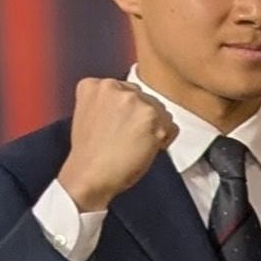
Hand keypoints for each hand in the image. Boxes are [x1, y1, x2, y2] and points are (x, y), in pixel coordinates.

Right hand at [55, 78, 175, 210]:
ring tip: (136, 144)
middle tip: (131, 138)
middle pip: (145, 98)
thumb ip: (107, 103)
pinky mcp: (150, 116)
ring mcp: (132, 100)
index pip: (125, 91)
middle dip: (143, 118)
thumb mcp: (89, 115)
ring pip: (160, 111)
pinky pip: (171, 127)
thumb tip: (129, 106)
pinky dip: (164, 140)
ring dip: (155, 128)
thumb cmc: (90, 154)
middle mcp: (113, 86)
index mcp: (93, 85)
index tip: (124, 125)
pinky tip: (145, 149)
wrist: (90, 175)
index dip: (129, 112)